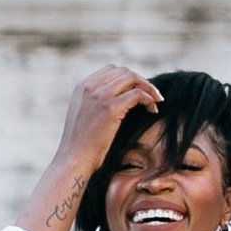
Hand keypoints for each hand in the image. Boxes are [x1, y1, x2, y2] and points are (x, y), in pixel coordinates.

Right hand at [16, 63, 163, 230]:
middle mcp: (90, 87)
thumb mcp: (83, 115)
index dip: (128, 78)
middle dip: (141, 81)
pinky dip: (149, 99)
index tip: (138, 90)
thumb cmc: (81, 145)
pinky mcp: (110, 108)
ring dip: (148, 88)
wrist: (73, 160)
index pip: (111, 70)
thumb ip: (95, 102)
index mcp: (82, 87)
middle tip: (152, 95)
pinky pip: (137, 94)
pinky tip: (152, 110)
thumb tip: (120, 100)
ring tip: (156, 101)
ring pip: (132, 79)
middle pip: (123, 71)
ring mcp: (100, 96)